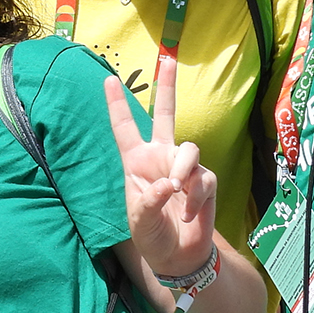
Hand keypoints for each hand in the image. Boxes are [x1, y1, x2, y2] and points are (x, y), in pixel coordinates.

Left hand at [104, 60, 216, 281]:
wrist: (177, 256)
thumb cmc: (151, 235)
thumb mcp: (139, 220)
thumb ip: (149, 200)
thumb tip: (171, 183)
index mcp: (136, 162)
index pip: (125, 128)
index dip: (116, 105)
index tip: (108, 79)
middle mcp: (161, 158)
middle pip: (165, 114)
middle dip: (168, 86)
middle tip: (169, 57)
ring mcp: (184, 167)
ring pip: (189, 149)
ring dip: (183, 168)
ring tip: (177, 191)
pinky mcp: (205, 181)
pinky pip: (204, 178)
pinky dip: (196, 196)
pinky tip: (187, 214)